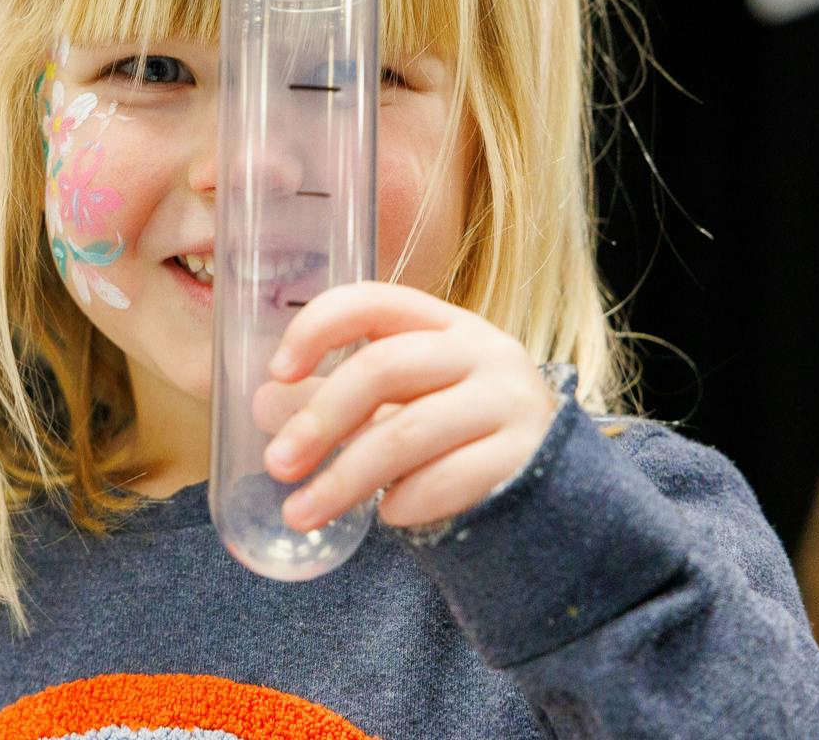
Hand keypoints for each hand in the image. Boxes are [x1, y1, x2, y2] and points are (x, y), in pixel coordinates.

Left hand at [259, 281, 560, 532]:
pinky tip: (385, 517)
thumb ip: (336, 401)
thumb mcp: (401, 407)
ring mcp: (511, 402)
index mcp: (445, 325)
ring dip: (344, 479)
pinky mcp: (526, 457)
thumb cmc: (461, 439)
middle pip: (383, 368)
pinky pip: (448, 478)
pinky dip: (405, 501)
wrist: (555, 490)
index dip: (318, 328)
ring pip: (408, 432)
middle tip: (276, 465)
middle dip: (319, 420)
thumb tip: (263, 404)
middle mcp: (484, 351)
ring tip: (301, 513)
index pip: (373, 301)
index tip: (277, 371)